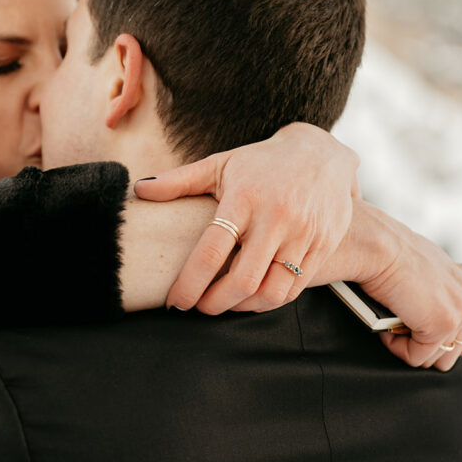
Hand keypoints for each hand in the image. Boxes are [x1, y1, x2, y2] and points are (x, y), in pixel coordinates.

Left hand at [134, 123, 358, 313]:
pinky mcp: (323, 245)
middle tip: (198, 308)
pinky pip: (296, 287)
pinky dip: (270, 300)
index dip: (190, 283)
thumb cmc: (260, 162)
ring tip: (225, 304)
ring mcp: (304, 233)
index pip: (212, 250)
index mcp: (244, 197)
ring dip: (243, 307)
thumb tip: (138, 190)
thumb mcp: (220, 164)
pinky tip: (252, 298)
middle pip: (243, 279)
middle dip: (215, 303)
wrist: (321, 153)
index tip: (175, 301)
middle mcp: (277, 216)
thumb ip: (179, 181)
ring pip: (272, 290)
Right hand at [338, 201, 461, 370]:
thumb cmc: (390, 251)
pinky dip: (395, 346)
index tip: (417, 329)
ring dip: (408, 346)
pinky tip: (385, 323)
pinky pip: (416, 357)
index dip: (442, 341)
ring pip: (435, 359)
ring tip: (391, 322)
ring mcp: (459, 314)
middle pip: (455, 354)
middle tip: (402, 327)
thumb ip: (444, 283)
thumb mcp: (426, 267)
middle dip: (426, 348)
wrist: (377, 245)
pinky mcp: (442, 325)